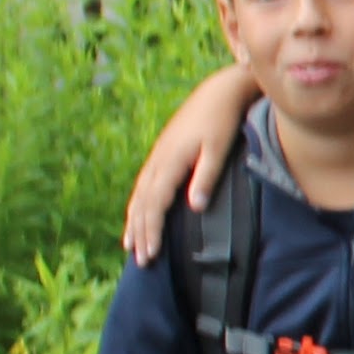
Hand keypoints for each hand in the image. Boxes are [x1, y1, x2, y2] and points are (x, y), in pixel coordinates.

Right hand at [123, 67, 264, 256]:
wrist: (217, 92)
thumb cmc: (222, 121)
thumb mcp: (218, 150)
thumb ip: (206, 178)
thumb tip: (194, 209)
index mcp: (170, 162)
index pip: (155, 205)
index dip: (151, 231)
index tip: (149, 255)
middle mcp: (158, 161)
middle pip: (143, 204)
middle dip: (140, 233)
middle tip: (140, 261)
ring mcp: (158, 156)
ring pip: (140, 195)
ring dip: (135, 221)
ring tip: (131, 245)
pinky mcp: (162, 153)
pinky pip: (144, 185)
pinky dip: (138, 204)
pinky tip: (138, 214)